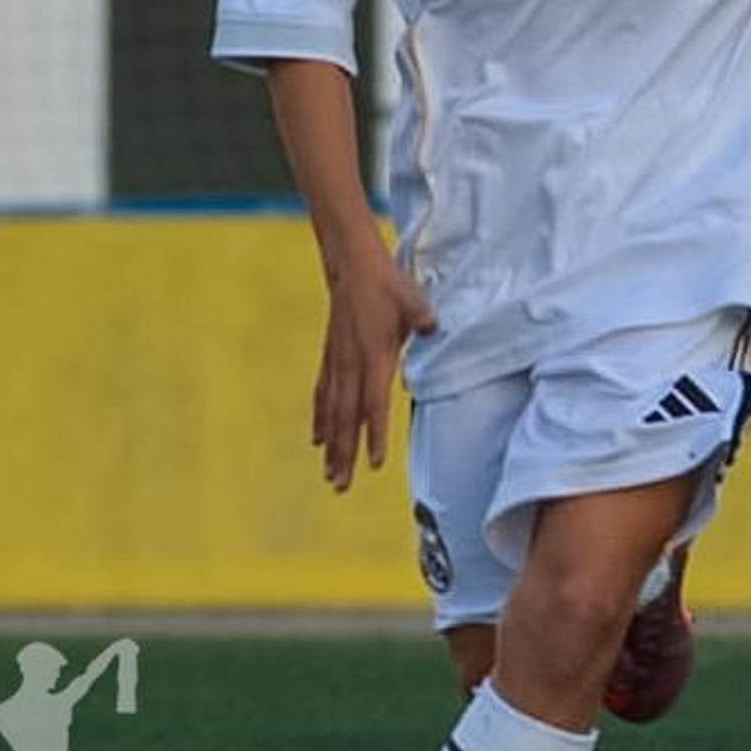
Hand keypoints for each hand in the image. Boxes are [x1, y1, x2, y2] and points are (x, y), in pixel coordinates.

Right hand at [313, 244, 436, 490]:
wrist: (351, 265)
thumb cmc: (386, 284)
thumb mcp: (413, 299)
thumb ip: (424, 319)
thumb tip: (434, 329)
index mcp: (374, 354)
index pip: (374, 402)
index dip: (375, 434)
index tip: (375, 463)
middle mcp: (352, 363)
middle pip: (348, 418)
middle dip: (345, 454)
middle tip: (342, 486)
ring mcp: (337, 362)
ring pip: (332, 412)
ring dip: (331, 445)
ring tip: (330, 475)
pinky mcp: (330, 357)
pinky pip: (322, 395)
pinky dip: (320, 419)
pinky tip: (316, 439)